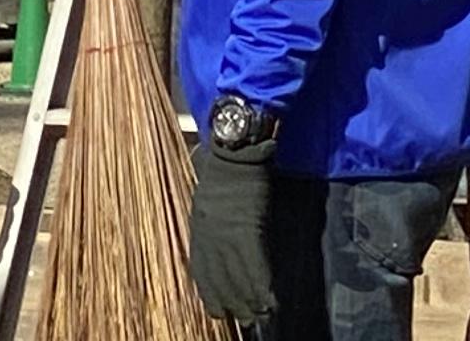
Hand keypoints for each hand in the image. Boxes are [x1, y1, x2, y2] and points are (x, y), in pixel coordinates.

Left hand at [189, 145, 274, 325]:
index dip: (212, 296)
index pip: (202, 274)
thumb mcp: (207, 200)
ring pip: (238, 278)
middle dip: (234, 304)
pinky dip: (263, 284)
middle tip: (247, 320)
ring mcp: (227, 234)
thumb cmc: (223, 169)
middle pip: (220, 281)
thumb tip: (219, 247)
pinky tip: (270, 299)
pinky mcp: (248, 228)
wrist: (235, 148)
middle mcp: (209, 238)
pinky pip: (255, 264)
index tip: (221, 312)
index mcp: (199, 230)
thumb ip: (210, 227)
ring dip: (251, 301)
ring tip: (261, 316)